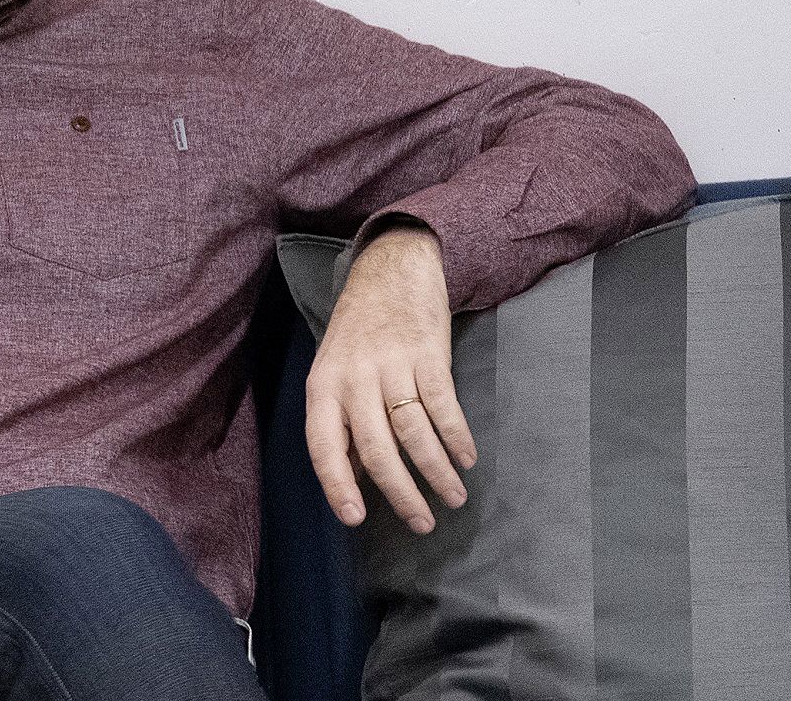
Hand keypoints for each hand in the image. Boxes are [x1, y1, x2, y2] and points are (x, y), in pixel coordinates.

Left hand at [307, 225, 474, 532]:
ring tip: (454, 497)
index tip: (355, 518)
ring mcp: (392, 364)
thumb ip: (344, 421)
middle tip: (422, 523)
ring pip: (414, 431)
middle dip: (402, 492)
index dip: (338, 485)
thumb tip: (357, 477)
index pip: (325, 446)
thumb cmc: (360, 329)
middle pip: (377, 448)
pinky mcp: (428, 352)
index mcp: (324, 386)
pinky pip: (444, 404)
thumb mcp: (335, 371)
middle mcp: (354, 378)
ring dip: (437, 471)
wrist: (391, 268)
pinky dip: (457, 436)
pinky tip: (467, 458)